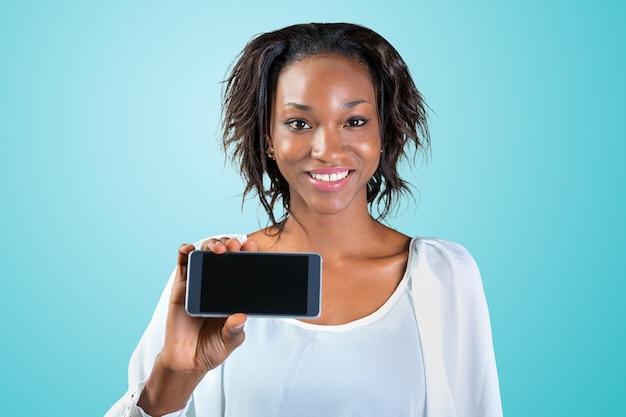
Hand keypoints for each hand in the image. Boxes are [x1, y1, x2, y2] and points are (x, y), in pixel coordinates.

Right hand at [138, 237, 257, 415]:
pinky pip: (183, 264)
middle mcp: (218, 284)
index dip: (247, 254)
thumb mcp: (230, 340)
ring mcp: (199, 283)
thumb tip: (240, 317)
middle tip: (236, 246)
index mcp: (234, 293)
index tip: (252, 247)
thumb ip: (235, 330)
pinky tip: (190, 249)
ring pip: (205, 254)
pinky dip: (185, 252)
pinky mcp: (182, 287)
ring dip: (212, 244)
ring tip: (219, 248)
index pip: (243, 267)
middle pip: (225, 255)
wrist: (187, 360)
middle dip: (231, 245)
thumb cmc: (212, 348)